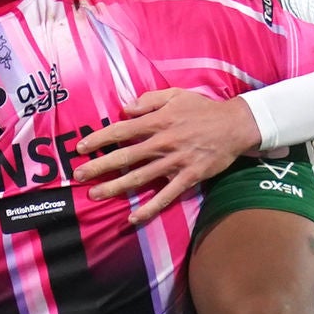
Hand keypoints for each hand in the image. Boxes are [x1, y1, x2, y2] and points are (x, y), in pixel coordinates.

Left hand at [75, 88, 266, 220]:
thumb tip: (125, 108)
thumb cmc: (203, 109)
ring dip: (116, 187)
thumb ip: (148, 100)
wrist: (235, 125)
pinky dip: (149, 208)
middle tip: (79, 176)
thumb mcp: (175, 95)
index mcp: (158, 121)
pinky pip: (166, 196)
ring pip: (140, 177)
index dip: (99, 139)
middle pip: (125, 156)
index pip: (121, 130)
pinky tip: (133, 218)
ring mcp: (175, 162)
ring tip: (95, 195)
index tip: (81, 148)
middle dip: (99, 166)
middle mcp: (163, 142)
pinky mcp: (188, 177)